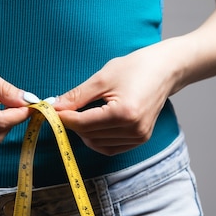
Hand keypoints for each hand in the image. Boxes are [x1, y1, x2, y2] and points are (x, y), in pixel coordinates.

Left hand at [53, 41, 182, 155]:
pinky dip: (97, 140)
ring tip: (78, 115)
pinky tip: (92, 126)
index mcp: (124, 113)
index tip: (50, 112)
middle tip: (60, 111)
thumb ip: (77, 96)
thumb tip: (55, 107)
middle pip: (89, 135)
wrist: (165, 69)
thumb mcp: (102, 78)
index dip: (64, 118)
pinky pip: (111, 147)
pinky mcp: (141, 139)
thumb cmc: (136, 68)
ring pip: (98, 144)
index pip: (83, 124)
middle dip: (72, 124)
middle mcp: (133, 129)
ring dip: (84, 133)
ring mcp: (139, 137)